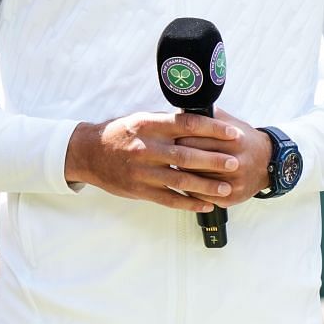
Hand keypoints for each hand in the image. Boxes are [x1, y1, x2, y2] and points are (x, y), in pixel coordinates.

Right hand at [64, 111, 245, 210]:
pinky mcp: (139, 190)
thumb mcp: (143, 119)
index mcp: (150, 125)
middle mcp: (146, 147)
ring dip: (206, 186)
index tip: (233, 133)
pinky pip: (168, 199)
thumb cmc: (122, 133)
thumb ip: (169, 122)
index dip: (213, 129)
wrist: (88, 153)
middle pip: (187, 154)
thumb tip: (203, 118)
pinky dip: (189, 203)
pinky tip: (205, 204)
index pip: (187, 124)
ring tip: (226, 188)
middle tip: (235, 162)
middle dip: (214, 160)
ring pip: (180, 180)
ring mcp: (142, 171)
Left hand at [171, 110, 272, 207]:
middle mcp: (236, 162)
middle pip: (193, 160)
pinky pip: (201, 196)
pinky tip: (181, 183)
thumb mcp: (233, 124)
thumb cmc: (245, 142)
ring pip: (195, 180)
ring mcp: (234, 182)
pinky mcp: (231, 198)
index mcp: (235, 141)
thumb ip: (211, 115)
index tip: (168, 137)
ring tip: (169, 168)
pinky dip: (189, 190)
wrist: (270, 164)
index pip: (196, 139)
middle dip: (176, 156)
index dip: (179, 138)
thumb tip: (186, 105)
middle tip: (164, 153)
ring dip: (179, 174)